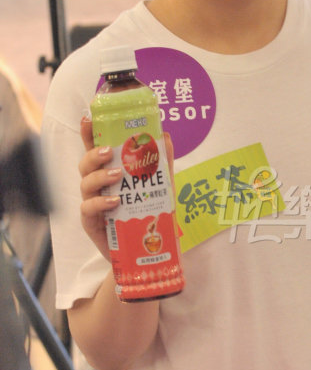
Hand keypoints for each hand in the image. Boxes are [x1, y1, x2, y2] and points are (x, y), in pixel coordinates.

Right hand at [78, 116, 174, 259]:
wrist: (144, 251)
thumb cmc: (147, 214)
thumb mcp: (160, 186)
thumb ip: (162, 162)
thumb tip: (166, 135)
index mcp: (109, 172)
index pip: (95, 149)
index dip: (88, 134)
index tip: (88, 118)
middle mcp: (97, 185)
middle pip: (85, 164)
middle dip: (94, 153)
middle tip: (110, 150)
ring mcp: (92, 203)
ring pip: (85, 183)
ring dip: (100, 176)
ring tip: (118, 175)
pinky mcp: (91, 223)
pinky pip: (88, 208)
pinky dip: (100, 202)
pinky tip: (114, 201)